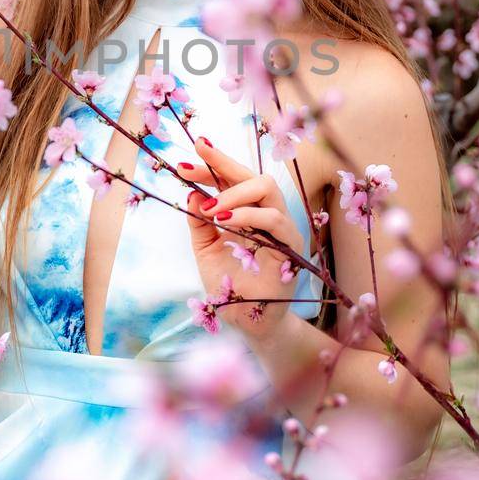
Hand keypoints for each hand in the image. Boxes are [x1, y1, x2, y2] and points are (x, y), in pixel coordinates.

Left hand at [182, 135, 301, 343]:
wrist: (246, 322)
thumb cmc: (229, 285)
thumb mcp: (205, 249)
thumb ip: (199, 222)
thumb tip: (192, 192)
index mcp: (246, 212)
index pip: (232, 179)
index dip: (212, 165)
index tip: (187, 157)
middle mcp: (265, 214)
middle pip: (252, 175)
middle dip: (222, 164)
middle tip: (194, 164)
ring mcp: (281, 228)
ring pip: (268, 189)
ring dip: (234, 193)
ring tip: (210, 208)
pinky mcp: (291, 246)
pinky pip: (276, 219)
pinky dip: (249, 215)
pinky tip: (224, 220)